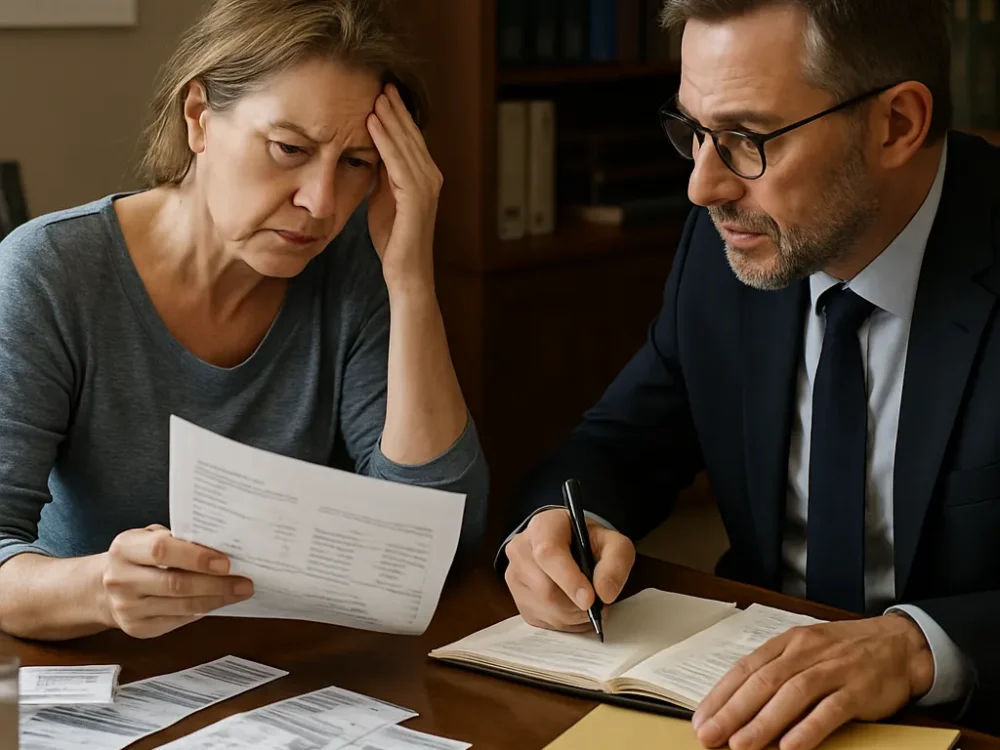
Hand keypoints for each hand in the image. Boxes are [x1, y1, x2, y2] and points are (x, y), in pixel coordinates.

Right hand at [100, 525, 253, 638]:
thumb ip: (177, 539)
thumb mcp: (148, 537)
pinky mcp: (138, 628)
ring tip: (240, 592)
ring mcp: (128, 608)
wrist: (103, 588)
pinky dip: (203, 610)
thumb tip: (220, 545)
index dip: (196, 556)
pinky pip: (178, 620)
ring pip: (181, 606)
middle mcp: (121, 579)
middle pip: (175, 583)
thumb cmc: (138, 556)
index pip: (161, 550)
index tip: (225, 562)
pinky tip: (219, 601)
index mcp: (125, 549)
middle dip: (216, 584)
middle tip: (244, 582)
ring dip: (216, 599)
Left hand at [366, 83, 442, 290]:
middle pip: (412, 136)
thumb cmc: (393, 240)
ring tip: (376, 96)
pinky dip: (385, 141)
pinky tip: (372, 124)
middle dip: (396, 110)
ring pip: (406, 145)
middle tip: (381, 83)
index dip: (398, 116)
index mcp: (425, 177)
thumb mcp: (384, 198)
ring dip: (391, 119)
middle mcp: (431, 178)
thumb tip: (371, 151)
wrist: (405, 272)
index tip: (382, 93)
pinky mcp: (417, 198)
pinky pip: (398, 162)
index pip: (411, 140)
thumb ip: (383, 175)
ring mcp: (426, 187)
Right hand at [504, 508, 635, 630]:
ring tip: (587, 602)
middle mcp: (521, 549)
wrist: (570, 546)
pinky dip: (565, 622)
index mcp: (543, 526)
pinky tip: (573, 607)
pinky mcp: (517, 599)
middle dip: (577, 603)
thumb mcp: (613, 543)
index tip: (590, 599)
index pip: (548, 553)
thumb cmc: (589, 543)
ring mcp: (515, 575)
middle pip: (546, 588)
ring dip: (573, 615)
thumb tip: (604, 593)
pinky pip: (542, 621)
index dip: (569, 580)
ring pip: (545, 608)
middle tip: (598, 601)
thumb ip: (616, 562)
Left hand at [692, 615, 934, 749]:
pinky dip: (808, 728)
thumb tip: (740, 705)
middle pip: (762, 682)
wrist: (900, 643)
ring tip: (740, 745)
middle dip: (732, 712)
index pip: (746, 668)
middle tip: (710, 736)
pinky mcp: (858, 689)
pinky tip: (790, 747)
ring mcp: (833, 670)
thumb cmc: (843, 651)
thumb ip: (776, 673)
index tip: (701, 719)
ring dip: (763, 722)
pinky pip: (830, 710)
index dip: (721, 695)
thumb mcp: (806, 651)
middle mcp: (806, 653)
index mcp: (787, 643)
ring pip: (791, 695)